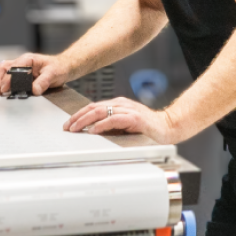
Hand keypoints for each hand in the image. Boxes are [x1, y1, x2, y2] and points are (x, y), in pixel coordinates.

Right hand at [0, 52, 65, 96]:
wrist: (63, 67)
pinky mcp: (17, 73)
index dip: (7, 79)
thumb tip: (34, 90)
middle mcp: (21, 62)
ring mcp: (17, 67)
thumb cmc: (58, 68)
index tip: (5, 89)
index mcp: (28, 59)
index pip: (13, 68)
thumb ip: (44, 82)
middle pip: (2, 67)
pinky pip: (2, 74)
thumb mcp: (53, 74)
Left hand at [63, 97, 177, 144]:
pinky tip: (93, 131)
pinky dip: (102, 125)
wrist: (168, 127)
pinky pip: (114, 120)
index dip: (78, 115)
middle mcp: (122, 104)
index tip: (68, 124)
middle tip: (67, 127)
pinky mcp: (135, 118)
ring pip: (101, 111)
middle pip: (93, 108)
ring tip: (75, 129)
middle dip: (77, 117)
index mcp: (118, 104)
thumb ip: (111, 125)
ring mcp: (128, 110)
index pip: (93, 107)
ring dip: (85, 121)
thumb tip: (91, 131)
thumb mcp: (125, 125)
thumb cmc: (148, 128)